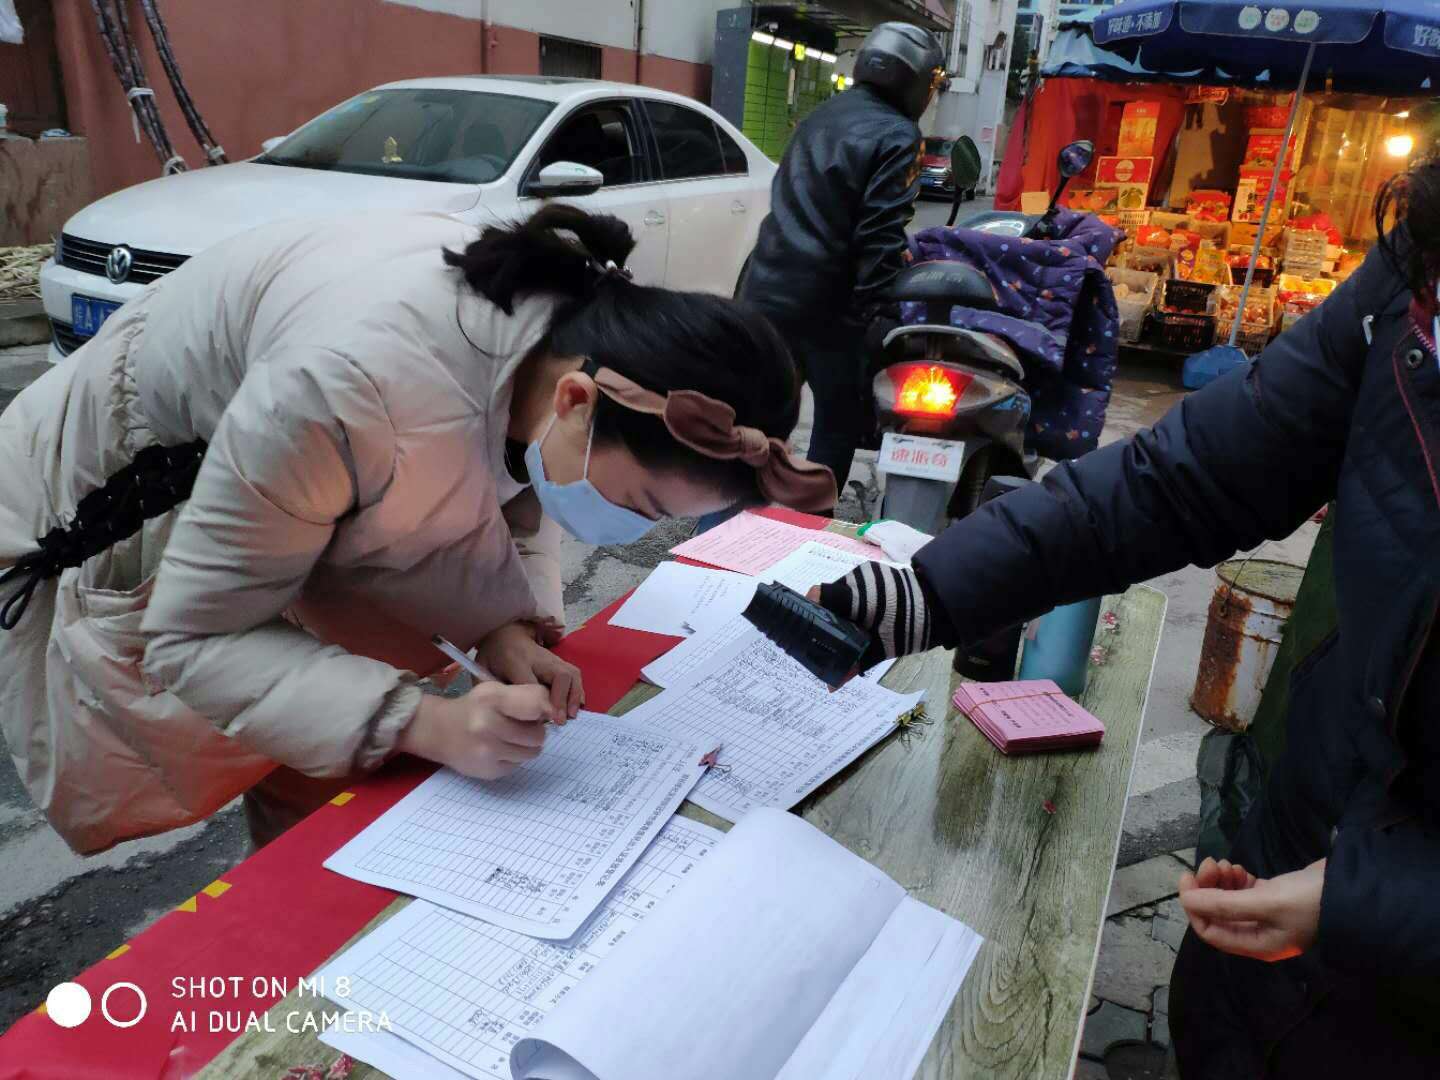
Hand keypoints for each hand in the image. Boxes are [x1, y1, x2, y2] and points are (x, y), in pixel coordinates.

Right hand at [399, 683, 553, 779]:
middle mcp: (488, 725)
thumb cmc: (474, 708)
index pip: (536, 704)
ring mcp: (487, 751)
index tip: (544, 714)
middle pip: (538, 735)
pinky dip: (512, 758)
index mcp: (493, 698)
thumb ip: (526, 697)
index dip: (547, 709)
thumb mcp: (496, 691)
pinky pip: (517, 766)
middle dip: (534, 731)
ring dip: (526, 747)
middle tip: (519, 727)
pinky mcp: (487, 770)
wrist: (437, 730)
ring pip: (532, 753)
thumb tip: (555, 713)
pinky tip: (496, 750)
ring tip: (507, 739)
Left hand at [475, 621, 583, 719]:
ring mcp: (551, 658)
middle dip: (562, 699)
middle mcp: (538, 658)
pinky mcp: (559, 662)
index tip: (541, 720)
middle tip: (560, 720)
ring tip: (571, 716)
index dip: (537, 700)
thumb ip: (490, 688)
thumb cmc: (493, 656)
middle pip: (559, 675)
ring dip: (574, 696)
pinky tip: (575, 707)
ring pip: (571, 674)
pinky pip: (574, 675)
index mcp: (514, 660)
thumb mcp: (484, 670)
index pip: (529, 680)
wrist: (505, 634)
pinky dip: (578, 692)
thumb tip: (499, 712)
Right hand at [810, 562, 940, 665]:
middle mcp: (858, 578)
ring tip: (854, 628)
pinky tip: (866, 616)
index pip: (818, 595)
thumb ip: (856, 663)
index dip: (810, 611)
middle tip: (834, 637)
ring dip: (845, 608)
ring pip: (843, 591)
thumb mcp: (883, 649)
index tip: (811, 630)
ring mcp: (868, 571)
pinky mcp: (877, 570)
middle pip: (830, 596)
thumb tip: (832, 686)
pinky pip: (856, 586)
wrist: (945, 604)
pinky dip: (856, 601)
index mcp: (856, 596)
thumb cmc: (914, 627)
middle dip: (829, 616)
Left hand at [1178, 856, 1324, 961]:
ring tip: (1226, 864)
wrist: (1352, 889)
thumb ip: (1224, 904)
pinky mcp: (1275, 897)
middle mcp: (1259, 933)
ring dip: (1221, 881)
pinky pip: (1245, 890)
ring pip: (1230, 899)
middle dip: (1208, 888)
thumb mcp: (1265, 903)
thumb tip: (1187, 901)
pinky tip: (1239, 868)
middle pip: (1218, 913)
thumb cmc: (1309, 902)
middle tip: (1211, 864)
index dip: (1193, 906)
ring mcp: (1268, 915)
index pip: (1210, 932)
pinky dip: (1236, 879)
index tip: (1187, 879)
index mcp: (1256, 944)